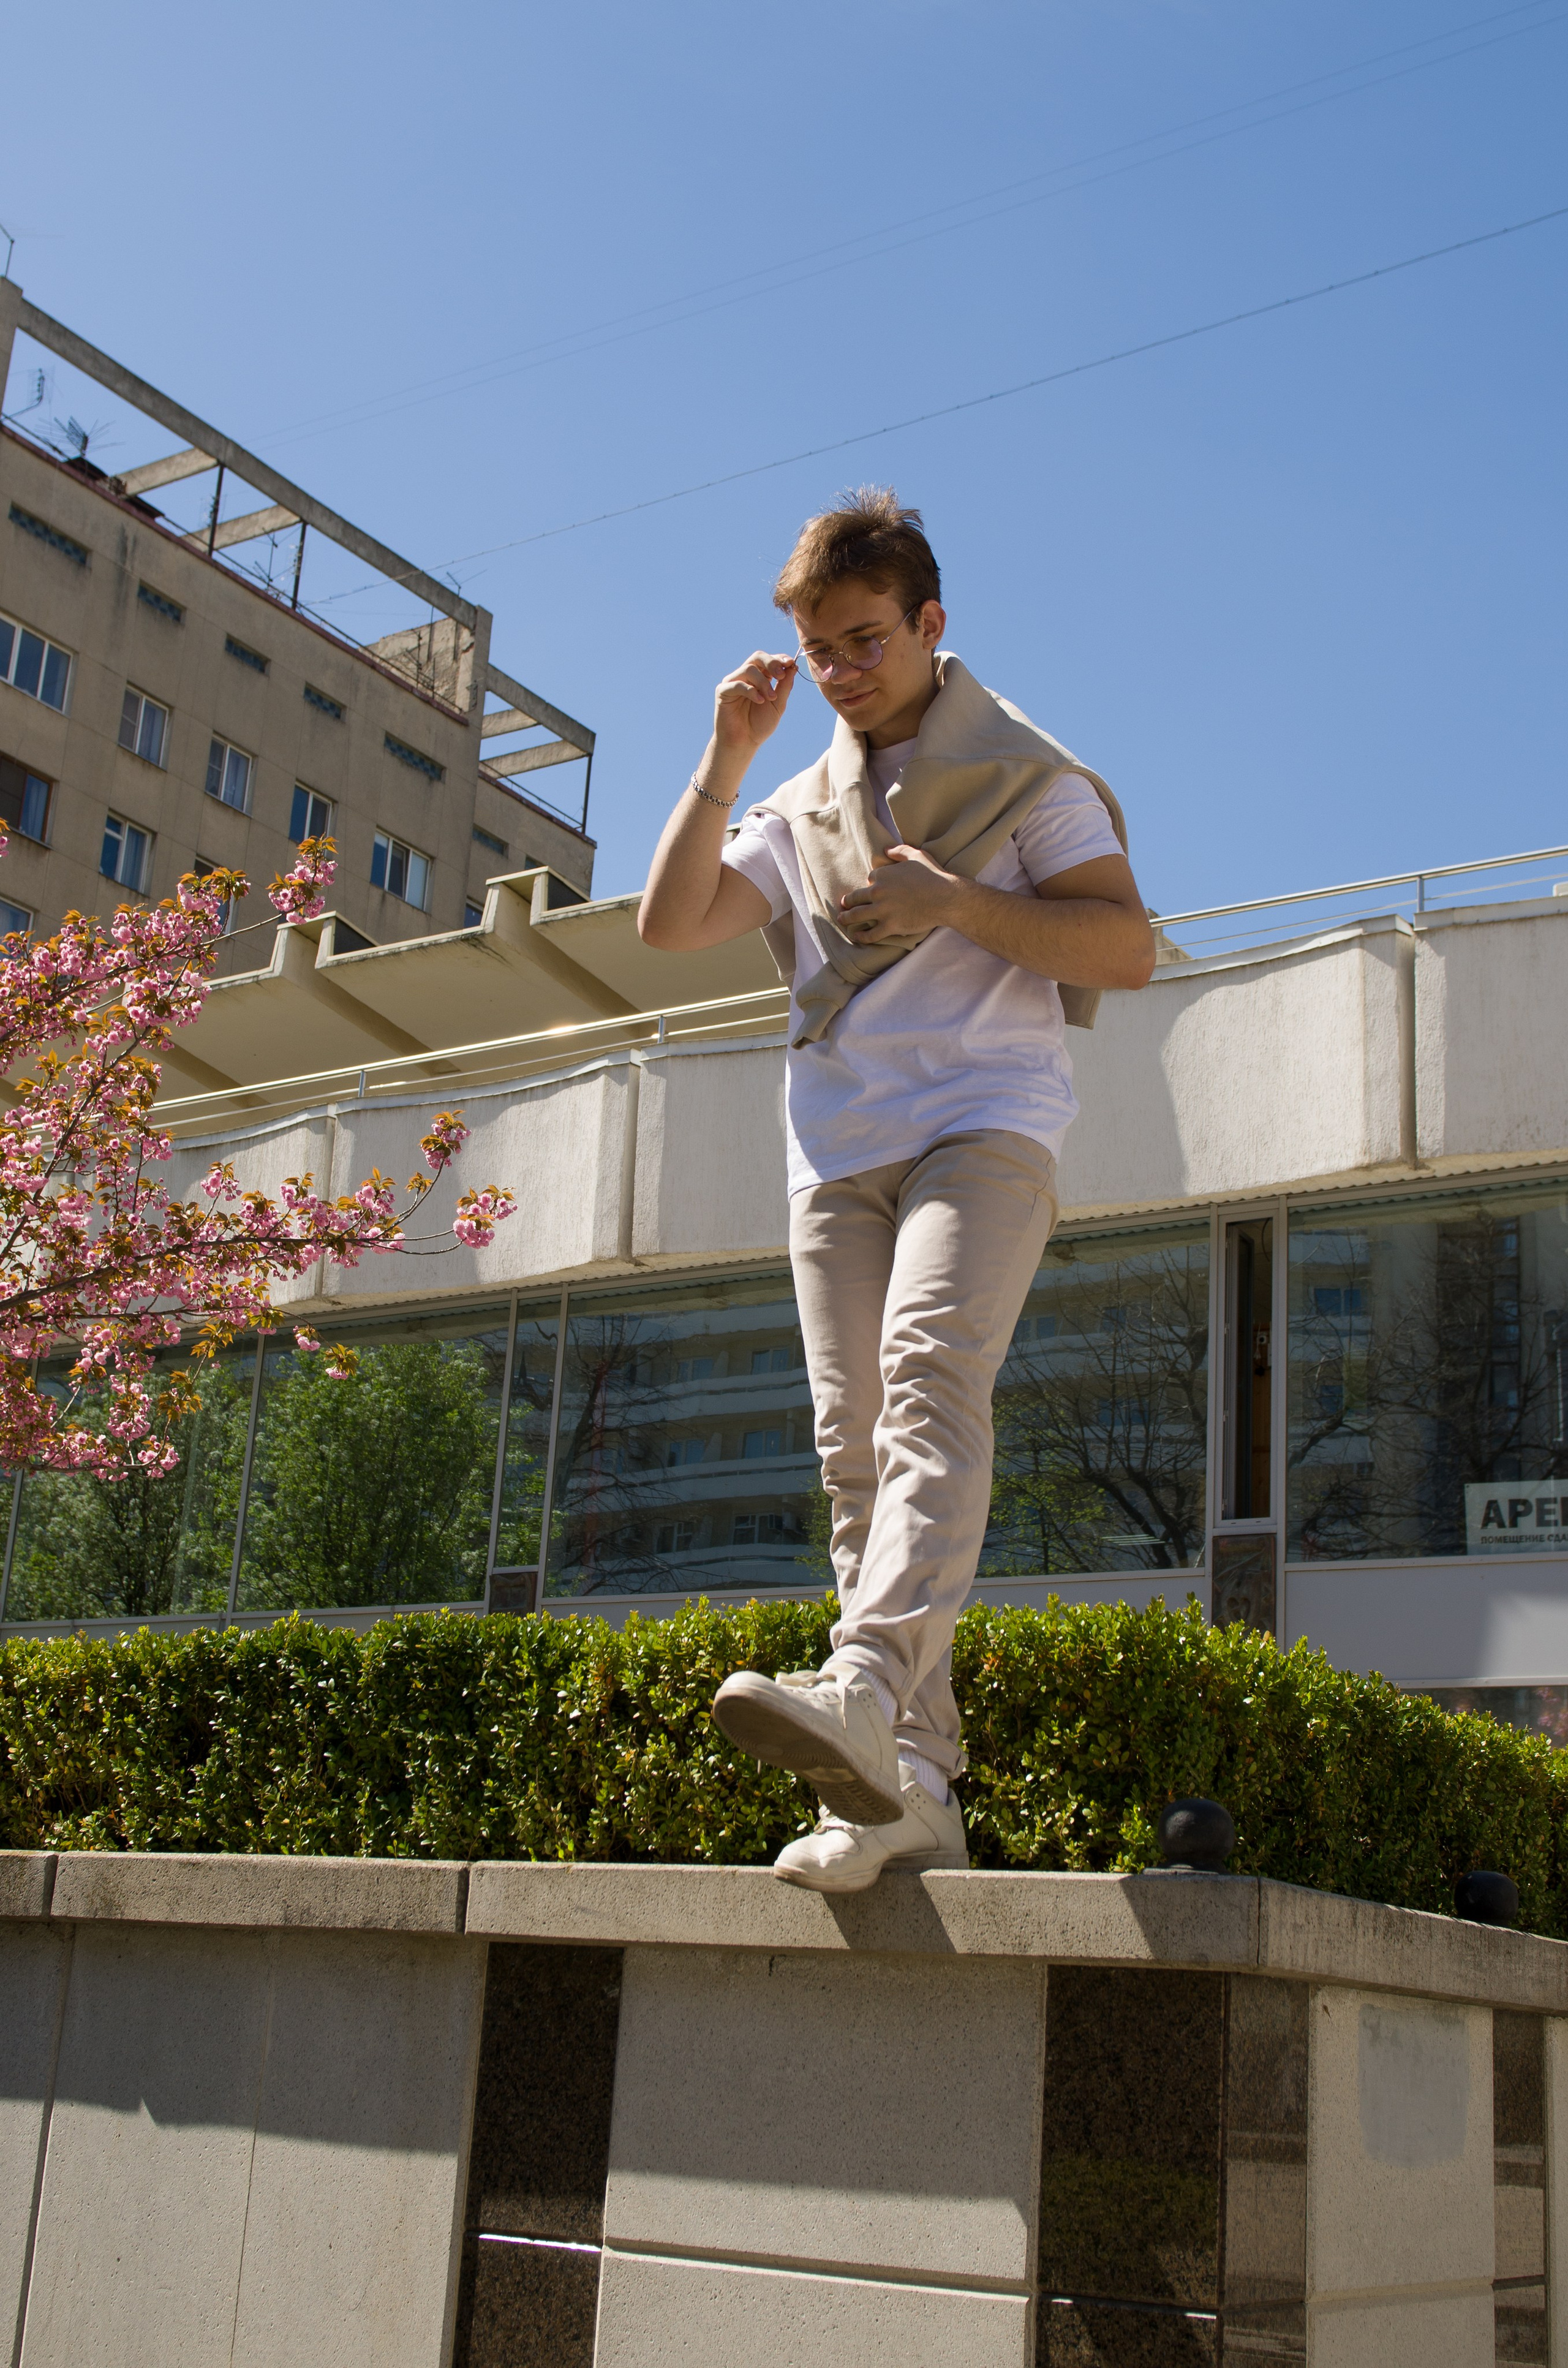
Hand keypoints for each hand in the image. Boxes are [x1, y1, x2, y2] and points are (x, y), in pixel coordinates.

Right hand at [714, 651, 797, 755]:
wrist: (744, 743)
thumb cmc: (760, 725)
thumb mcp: (778, 704)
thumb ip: (785, 686)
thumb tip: (793, 666)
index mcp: (760, 678)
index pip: (768, 660)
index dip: (779, 659)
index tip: (790, 663)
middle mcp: (745, 677)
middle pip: (757, 657)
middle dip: (771, 663)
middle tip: (781, 675)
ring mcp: (733, 682)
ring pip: (749, 669)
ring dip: (763, 682)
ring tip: (771, 697)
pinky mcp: (723, 691)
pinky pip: (737, 684)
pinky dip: (751, 691)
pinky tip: (759, 701)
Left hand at [837, 844, 966, 942]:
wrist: (945, 897)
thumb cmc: (933, 875)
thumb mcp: (916, 855)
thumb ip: (899, 851)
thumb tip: (886, 849)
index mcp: (882, 875)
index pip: (869, 879)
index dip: (871, 884)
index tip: (871, 890)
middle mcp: (878, 892)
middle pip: (856, 897)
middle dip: (847, 902)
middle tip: (843, 905)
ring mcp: (883, 910)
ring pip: (857, 916)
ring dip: (847, 918)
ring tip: (842, 920)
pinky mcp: (890, 926)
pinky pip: (871, 934)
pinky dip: (862, 936)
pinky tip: (857, 936)